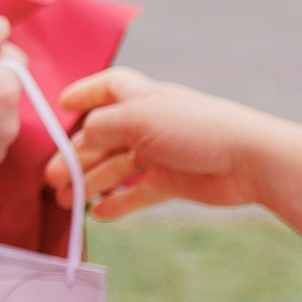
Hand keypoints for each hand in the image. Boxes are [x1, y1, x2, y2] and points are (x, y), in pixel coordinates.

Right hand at [44, 67, 282, 219]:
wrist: (249, 160)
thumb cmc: (195, 127)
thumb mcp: (138, 118)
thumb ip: (102, 127)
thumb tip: (81, 139)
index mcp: (142, 98)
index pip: (109, 87)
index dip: (84, 93)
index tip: (61, 104)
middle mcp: (148, 124)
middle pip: (102, 138)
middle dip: (75, 156)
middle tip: (52, 179)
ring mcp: (160, 154)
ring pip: (115, 168)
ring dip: (89, 183)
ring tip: (67, 202)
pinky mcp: (172, 182)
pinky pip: (137, 193)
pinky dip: (118, 204)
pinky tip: (99, 214)